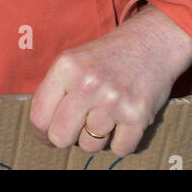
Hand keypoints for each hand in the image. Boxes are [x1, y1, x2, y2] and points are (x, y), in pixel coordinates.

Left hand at [30, 5, 191, 156]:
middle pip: (60, 138)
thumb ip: (57, 90)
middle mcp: (88, 83)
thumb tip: (44, 130)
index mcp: (67, 67)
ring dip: (98, 137)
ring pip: (90, 146)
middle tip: (79, 128)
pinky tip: (124, 122)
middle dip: (68, 138)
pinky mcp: (137, 114)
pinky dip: (121, 142)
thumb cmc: (110, 55)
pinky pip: (119, 150)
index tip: (49, 134)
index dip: (42, 132)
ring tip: (107, 115)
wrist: (153, 41)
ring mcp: (113, 100)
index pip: (38, 117)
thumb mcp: (75, 60)